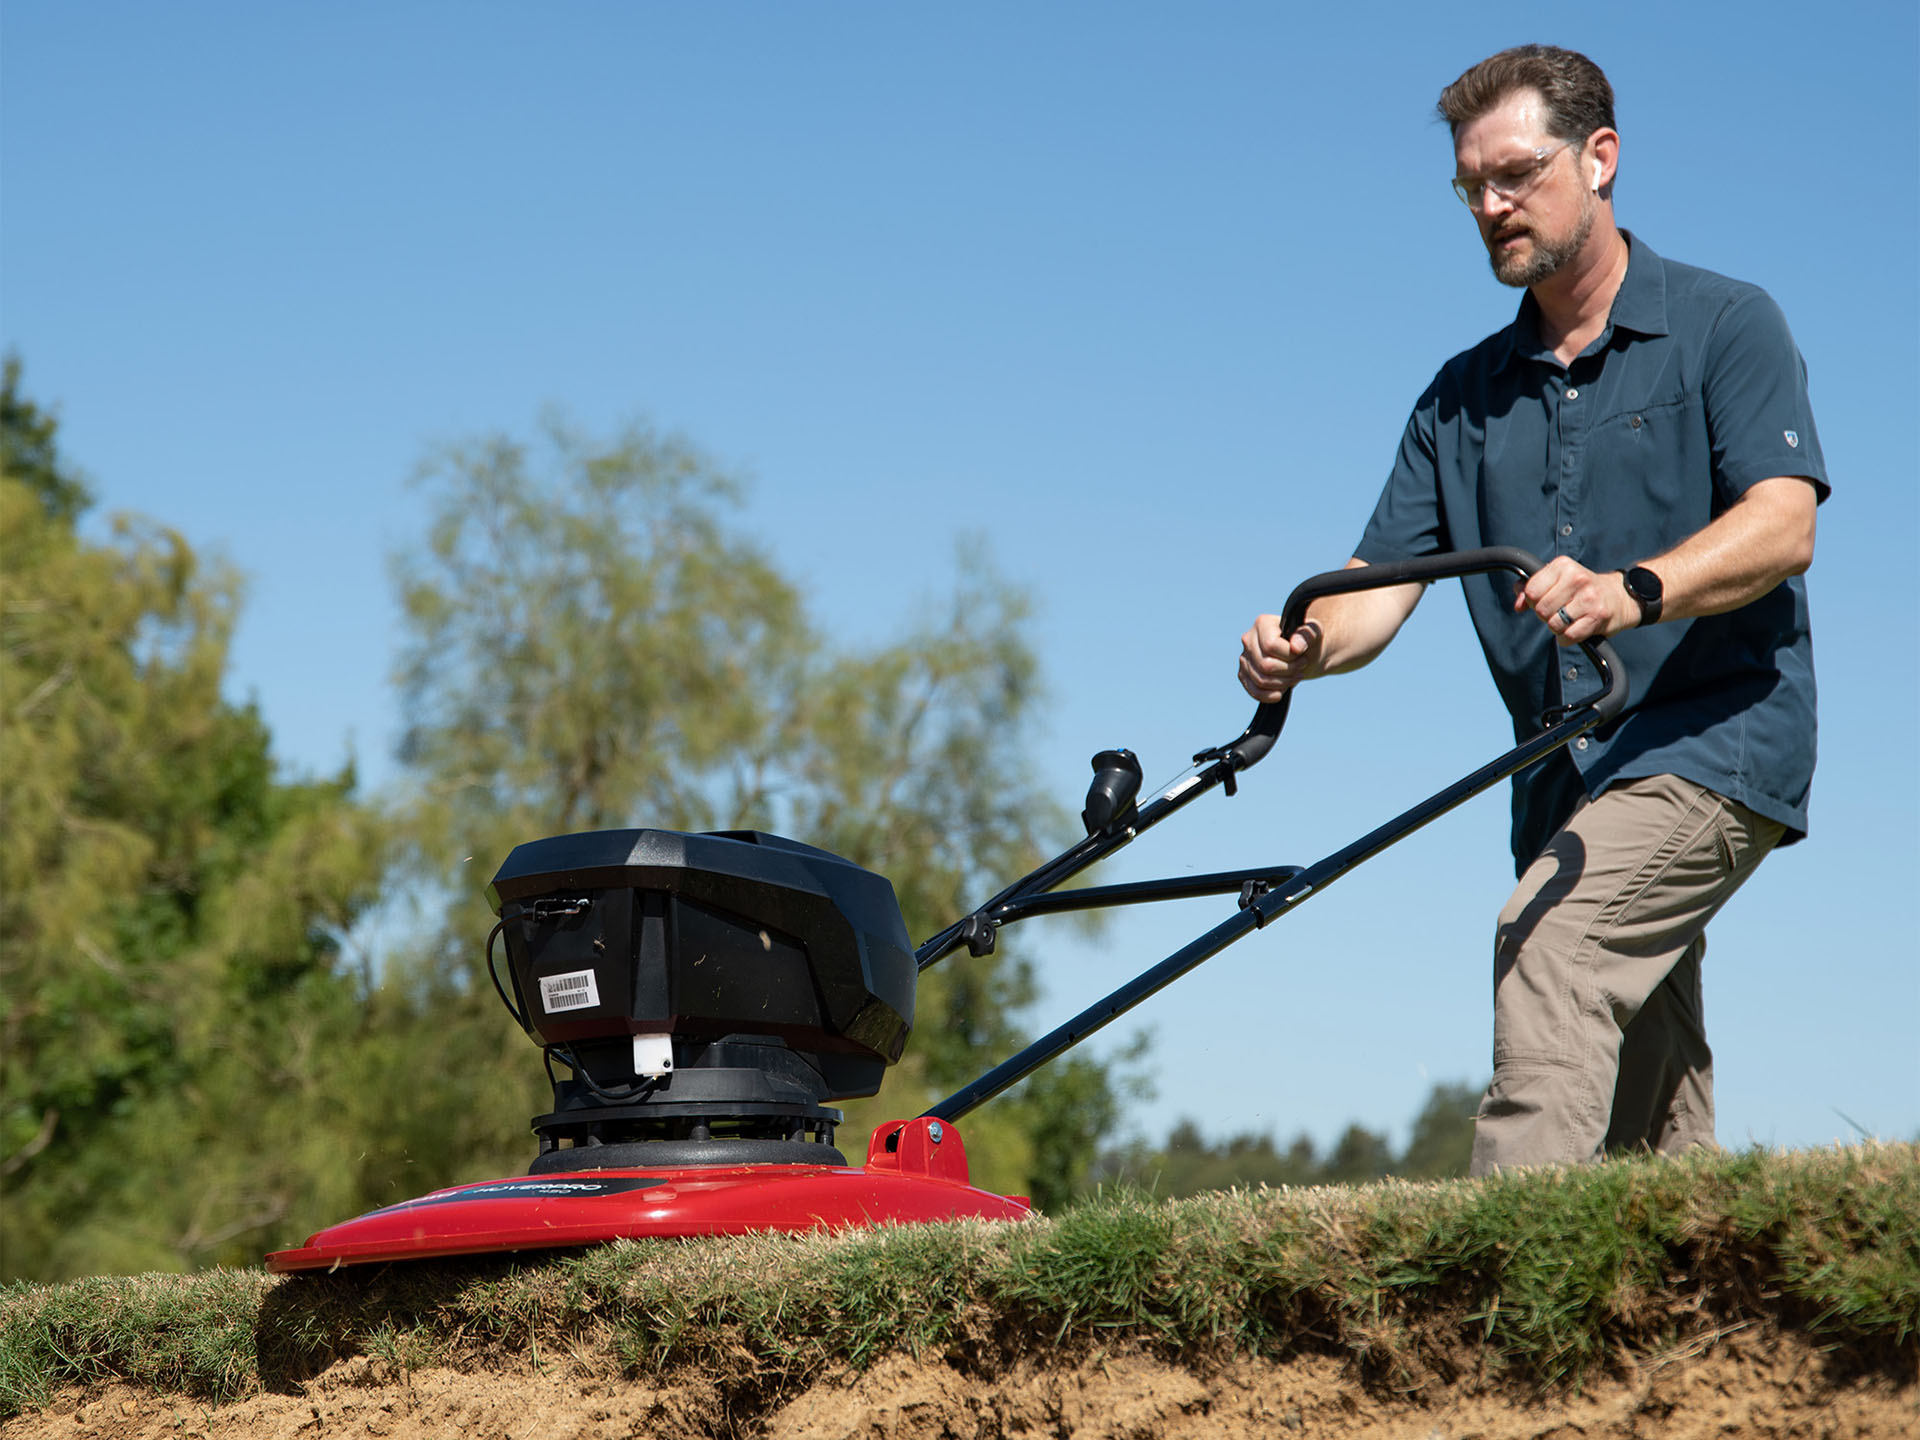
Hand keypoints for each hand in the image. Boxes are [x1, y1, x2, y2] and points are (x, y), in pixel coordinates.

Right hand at [1238, 616, 1323, 701]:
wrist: (1303, 654)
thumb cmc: (1308, 641)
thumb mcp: (1314, 633)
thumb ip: (1308, 634)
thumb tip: (1295, 647)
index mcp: (1262, 623)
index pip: (1271, 646)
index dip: (1290, 656)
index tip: (1302, 655)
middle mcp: (1248, 639)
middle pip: (1265, 665)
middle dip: (1289, 671)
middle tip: (1301, 667)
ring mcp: (1244, 658)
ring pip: (1260, 680)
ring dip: (1282, 683)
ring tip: (1295, 677)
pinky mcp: (1244, 674)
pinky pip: (1253, 690)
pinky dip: (1268, 696)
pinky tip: (1280, 693)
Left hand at [1513, 558, 1636, 644]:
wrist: (1619, 597)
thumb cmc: (1581, 589)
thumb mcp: (1556, 579)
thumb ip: (1531, 587)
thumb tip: (1518, 605)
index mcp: (1563, 565)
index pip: (1531, 590)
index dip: (1533, 601)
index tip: (1544, 600)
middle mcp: (1577, 579)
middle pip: (1541, 610)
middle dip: (1545, 616)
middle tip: (1558, 611)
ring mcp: (1589, 598)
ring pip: (1553, 624)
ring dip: (1557, 628)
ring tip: (1568, 619)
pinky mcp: (1598, 616)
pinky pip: (1568, 636)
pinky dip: (1566, 638)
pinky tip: (1575, 628)